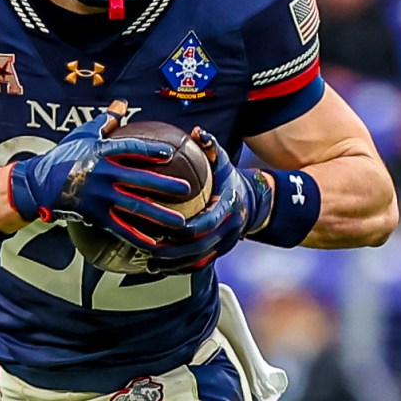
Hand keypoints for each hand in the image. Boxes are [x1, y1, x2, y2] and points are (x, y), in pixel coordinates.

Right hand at [12, 107, 203, 242]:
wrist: (38, 184)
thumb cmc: (64, 156)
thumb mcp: (83, 135)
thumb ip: (106, 120)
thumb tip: (122, 104)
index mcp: (102, 153)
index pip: (130, 149)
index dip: (150, 151)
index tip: (169, 154)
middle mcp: (103, 175)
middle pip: (139, 180)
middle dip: (164, 185)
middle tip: (186, 190)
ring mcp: (99, 196)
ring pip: (134, 207)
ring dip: (159, 215)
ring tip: (180, 222)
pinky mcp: (95, 214)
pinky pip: (119, 227)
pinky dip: (137, 236)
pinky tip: (154, 243)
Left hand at [143, 128, 263, 269]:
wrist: (251, 201)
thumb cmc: (227, 178)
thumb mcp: (222, 160)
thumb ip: (210, 147)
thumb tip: (198, 132)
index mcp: (228, 207)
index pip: (207, 222)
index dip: (186, 228)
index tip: (164, 227)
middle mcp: (229, 229)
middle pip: (200, 247)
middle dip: (174, 250)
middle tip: (149, 248)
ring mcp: (225, 244)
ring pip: (199, 260)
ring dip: (174, 264)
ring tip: (150, 262)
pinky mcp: (219, 253)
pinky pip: (199, 265)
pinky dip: (179, 268)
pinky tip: (158, 267)